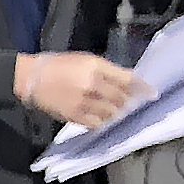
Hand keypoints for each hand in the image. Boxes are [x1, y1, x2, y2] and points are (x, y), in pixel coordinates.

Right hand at [17, 50, 140, 126]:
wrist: (31, 78)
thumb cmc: (58, 65)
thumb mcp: (85, 60)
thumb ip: (107, 70)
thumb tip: (127, 80)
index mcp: (95, 67)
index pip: (127, 78)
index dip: (142, 87)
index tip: (152, 93)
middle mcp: (92, 84)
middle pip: (121, 98)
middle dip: (127, 100)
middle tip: (129, 101)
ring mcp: (83, 101)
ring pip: (111, 113)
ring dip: (115, 112)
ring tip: (112, 108)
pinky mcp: (74, 115)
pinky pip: (96, 123)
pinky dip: (101, 121)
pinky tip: (100, 116)